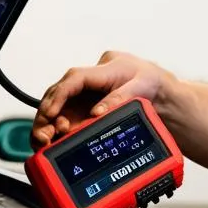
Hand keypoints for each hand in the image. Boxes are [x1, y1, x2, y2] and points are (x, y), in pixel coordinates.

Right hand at [32, 51, 167, 146]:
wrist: (163, 93)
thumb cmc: (153, 83)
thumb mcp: (141, 88)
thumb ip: (118, 99)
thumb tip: (96, 113)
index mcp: (106, 68)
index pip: (75, 78)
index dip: (60, 95)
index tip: (51, 112)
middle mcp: (92, 79)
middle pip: (60, 91)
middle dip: (47, 112)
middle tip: (44, 134)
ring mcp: (88, 92)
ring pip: (60, 104)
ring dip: (50, 122)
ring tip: (47, 140)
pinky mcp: (87, 105)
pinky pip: (68, 114)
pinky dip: (59, 127)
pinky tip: (55, 139)